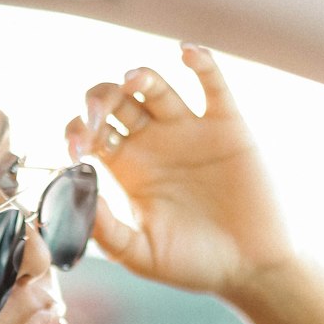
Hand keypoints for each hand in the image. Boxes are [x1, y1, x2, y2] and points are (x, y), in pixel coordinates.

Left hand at [65, 43, 296, 300]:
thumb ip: (105, 229)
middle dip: (98, 100)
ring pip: (154, 86)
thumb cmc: (192, 264)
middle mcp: (152, 142)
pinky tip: (186, 54)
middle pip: (114, 100)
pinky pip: (212, 84)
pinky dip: (201, 62)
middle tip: (94, 117)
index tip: (77, 153)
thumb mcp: (139, 254)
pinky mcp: (226, 126)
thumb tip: (74, 195)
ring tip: (132, 82)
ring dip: (139, 76)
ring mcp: (188, 130)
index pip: (89, 132)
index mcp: (126, 168)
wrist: (249, 268)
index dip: (76, 132)